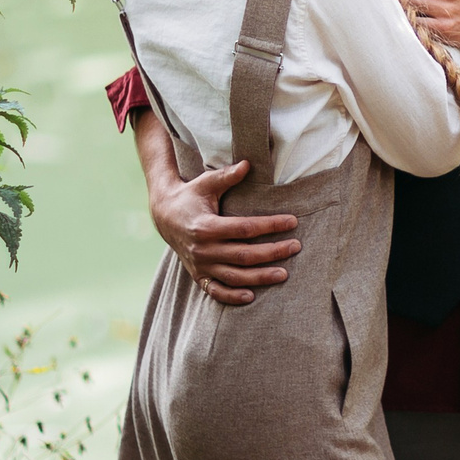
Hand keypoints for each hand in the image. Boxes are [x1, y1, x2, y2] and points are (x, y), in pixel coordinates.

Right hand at [149, 159, 301, 304]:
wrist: (164, 216)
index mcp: (206, 226)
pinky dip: (232, 296)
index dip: (270, 225)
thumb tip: (248, 164)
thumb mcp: (206, 183)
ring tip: (284, 274)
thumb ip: (226, 176)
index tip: (292, 221)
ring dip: (260, 277)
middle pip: (244, 255)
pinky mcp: (198, 275)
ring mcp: (200, 265)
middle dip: (272, 252)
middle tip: (296, 246)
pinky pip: (216, 291)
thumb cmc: (190, 196)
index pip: (245, 228)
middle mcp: (203, 249)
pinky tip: (252, 295)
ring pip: (234, 276)